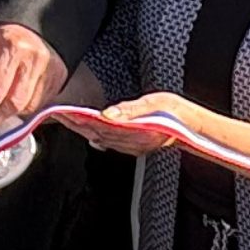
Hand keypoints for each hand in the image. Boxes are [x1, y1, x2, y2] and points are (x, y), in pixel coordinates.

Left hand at [0, 22, 66, 127]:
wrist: (31, 29)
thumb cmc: (6, 41)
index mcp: (10, 47)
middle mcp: (33, 57)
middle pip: (15, 102)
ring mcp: (48, 68)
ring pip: (28, 106)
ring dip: (12, 112)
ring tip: (2, 106)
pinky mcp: (58, 77)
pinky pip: (40, 103)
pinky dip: (26, 107)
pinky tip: (18, 99)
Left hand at [53, 91, 205, 158]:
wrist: (193, 127)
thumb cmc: (177, 113)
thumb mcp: (154, 103)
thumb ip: (129, 110)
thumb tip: (107, 115)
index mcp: (131, 132)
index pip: (96, 126)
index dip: (77, 119)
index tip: (62, 111)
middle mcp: (129, 143)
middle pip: (94, 133)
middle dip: (74, 124)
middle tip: (56, 114)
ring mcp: (131, 146)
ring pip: (100, 139)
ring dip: (82, 130)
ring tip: (67, 120)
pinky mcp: (135, 146)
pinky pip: (110, 144)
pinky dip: (97, 137)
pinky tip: (91, 134)